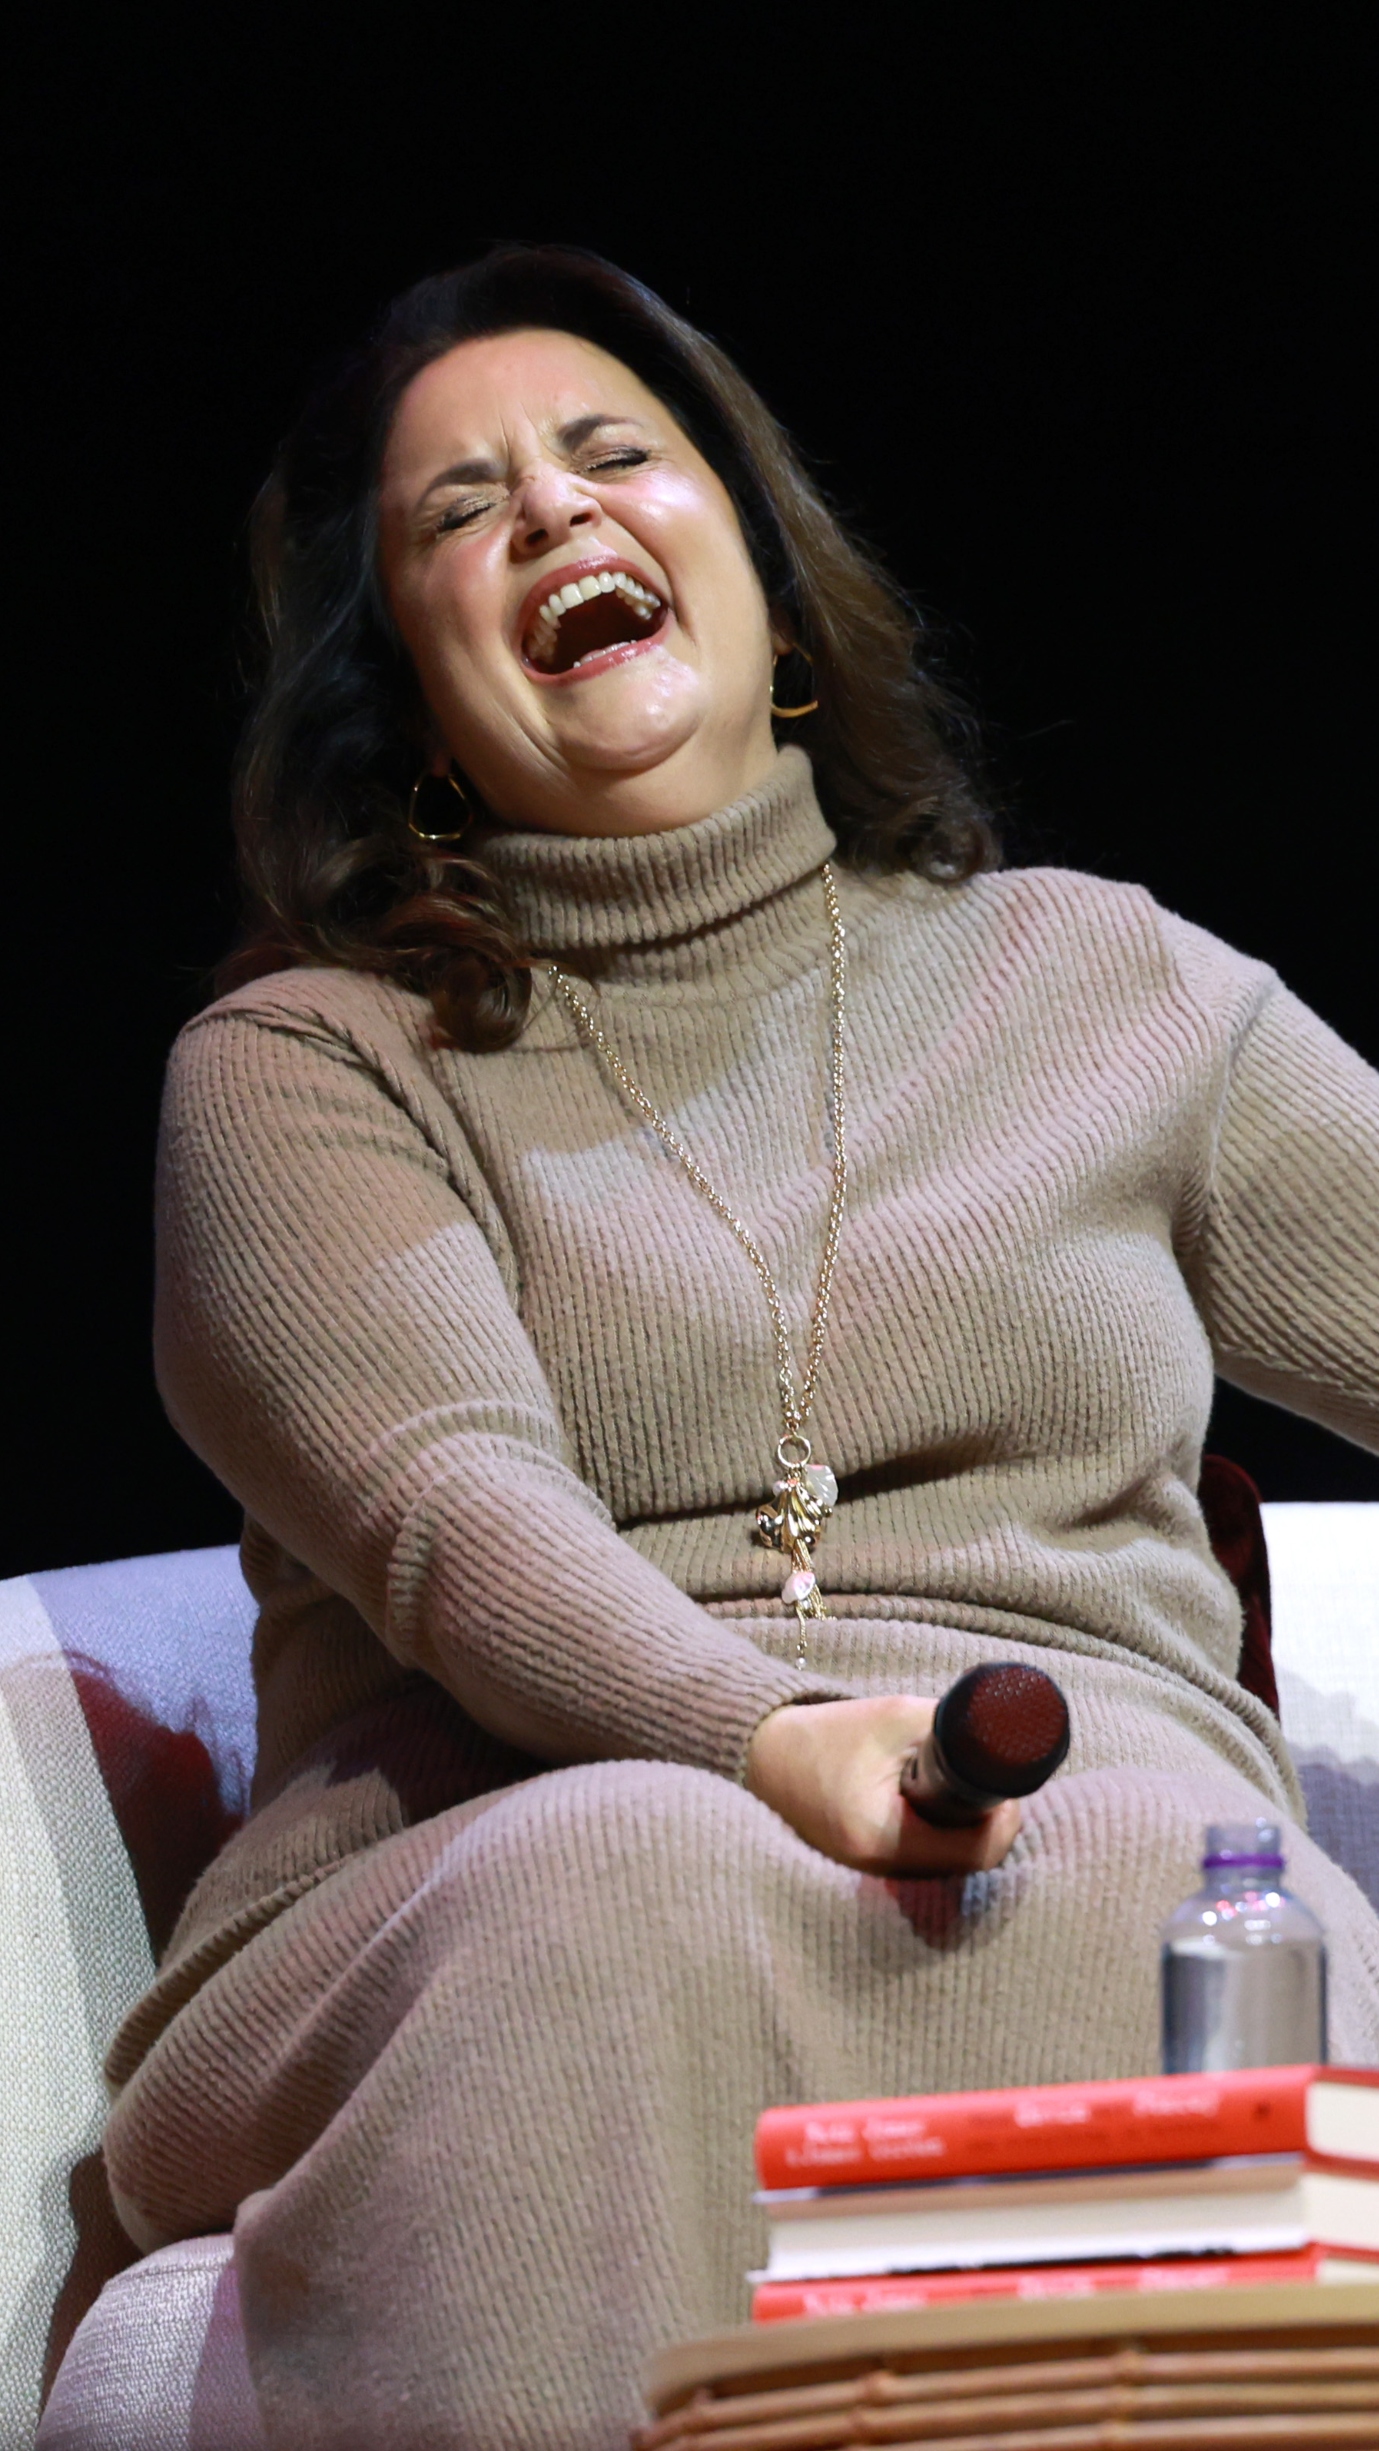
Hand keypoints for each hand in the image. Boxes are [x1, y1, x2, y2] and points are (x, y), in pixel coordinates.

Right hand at [745, 1695, 1021, 1875]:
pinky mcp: (867, 1870)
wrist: (760, 1755)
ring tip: (958, 1787)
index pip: (976, 1851)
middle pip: (966, 1864)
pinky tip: (933, 1805)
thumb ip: (951, 1730)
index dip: (1003, 1818)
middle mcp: (878, 1871)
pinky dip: (939, 1837)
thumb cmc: (826, 1733)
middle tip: (988, 1781)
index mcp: (883, 1838)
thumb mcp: (893, 1717)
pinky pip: (923, 1863)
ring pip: (947, 1867)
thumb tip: (1003, 1736)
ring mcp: (871, 1877)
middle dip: (986, 1824)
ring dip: (964, 1832)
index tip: (1005, 1784)